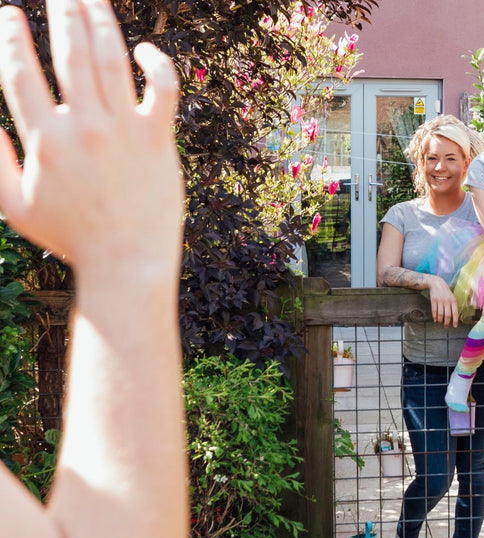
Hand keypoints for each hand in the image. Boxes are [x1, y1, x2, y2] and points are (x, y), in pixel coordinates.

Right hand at [0, 1, 182, 283]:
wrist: (127, 261)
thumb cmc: (71, 236)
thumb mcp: (14, 205)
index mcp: (43, 140)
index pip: (18, 73)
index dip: (10, 37)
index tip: (8, 14)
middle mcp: (84, 128)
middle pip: (69, 54)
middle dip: (61, 14)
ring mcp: (124, 131)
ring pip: (112, 60)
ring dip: (100, 22)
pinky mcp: (158, 138)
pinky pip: (163, 88)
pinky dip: (156, 63)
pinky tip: (143, 48)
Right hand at [427, 275, 459, 326]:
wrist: (437, 283)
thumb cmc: (446, 292)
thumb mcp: (452, 297)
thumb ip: (454, 306)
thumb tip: (455, 317)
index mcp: (453, 300)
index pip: (455, 312)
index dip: (455, 320)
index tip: (455, 326)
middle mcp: (447, 301)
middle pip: (447, 315)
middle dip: (447, 322)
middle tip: (446, 326)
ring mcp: (440, 300)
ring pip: (440, 314)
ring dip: (440, 320)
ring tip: (440, 322)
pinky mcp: (433, 300)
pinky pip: (434, 311)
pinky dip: (434, 317)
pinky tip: (435, 319)